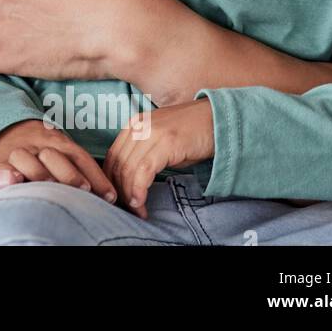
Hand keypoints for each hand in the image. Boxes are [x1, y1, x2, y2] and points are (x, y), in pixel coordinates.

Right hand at [0, 120, 116, 202]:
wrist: (7, 131)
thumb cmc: (44, 150)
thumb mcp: (62, 150)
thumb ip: (82, 169)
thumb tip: (110, 197)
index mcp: (57, 140)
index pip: (78, 156)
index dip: (95, 175)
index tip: (109, 195)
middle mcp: (37, 144)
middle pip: (53, 155)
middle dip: (69, 174)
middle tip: (84, 190)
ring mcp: (16, 153)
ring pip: (25, 159)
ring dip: (40, 176)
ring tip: (52, 194)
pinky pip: (2, 170)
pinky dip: (10, 180)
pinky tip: (21, 191)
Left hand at [104, 99, 214, 218]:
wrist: (219, 119)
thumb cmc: (193, 135)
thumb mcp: (162, 143)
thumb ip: (144, 155)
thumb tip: (130, 182)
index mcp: (134, 125)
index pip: (112, 157)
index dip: (111, 181)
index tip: (118, 199)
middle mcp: (139, 126)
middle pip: (118, 164)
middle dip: (120, 191)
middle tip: (128, 210)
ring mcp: (151, 132)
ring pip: (129, 168)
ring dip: (130, 194)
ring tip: (137, 211)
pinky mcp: (166, 142)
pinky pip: (144, 170)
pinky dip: (139, 188)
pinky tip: (140, 201)